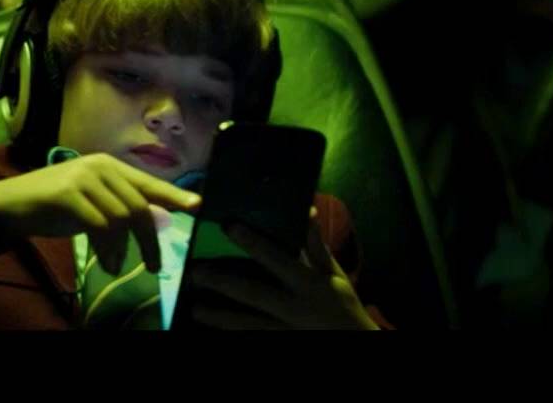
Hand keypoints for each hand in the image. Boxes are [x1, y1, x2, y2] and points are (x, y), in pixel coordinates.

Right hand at [0, 153, 200, 274]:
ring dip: (123, 250)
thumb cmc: (53, 206)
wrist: (9, 204)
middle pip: (138, 206)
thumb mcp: (92, 204)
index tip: (198, 207)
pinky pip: (100, 225)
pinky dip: (107, 248)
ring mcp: (83, 177)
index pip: (148, 183)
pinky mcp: (68, 194)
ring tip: (117, 266)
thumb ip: (120, 207)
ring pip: (120, 218)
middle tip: (153, 266)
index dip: (174, 196)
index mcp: (109, 166)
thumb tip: (154, 223)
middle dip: (149, 240)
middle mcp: (100, 166)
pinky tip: (107, 263)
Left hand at [190, 207, 378, 329]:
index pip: (276, 258)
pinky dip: (233, 334)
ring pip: (247, 323)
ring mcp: (285, 330)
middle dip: (223, 282)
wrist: (355, 343)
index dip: (253, 242)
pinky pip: (252, 338)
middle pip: (253, 293)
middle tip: (196, 272)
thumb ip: (316, 245)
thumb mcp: (334, 274)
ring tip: (196, 308)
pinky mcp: (278, 343)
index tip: (228, 226)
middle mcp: (294, 307)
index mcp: (308, 283)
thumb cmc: (343, 305)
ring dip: (220, 316)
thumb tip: (307, 209)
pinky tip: (212, 330)